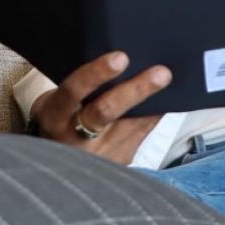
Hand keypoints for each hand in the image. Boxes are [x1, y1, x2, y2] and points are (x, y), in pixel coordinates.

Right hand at [30, 51, 170, 164]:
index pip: (74, 90)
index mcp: (55, 114)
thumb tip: (121, 58)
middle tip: (161, 73)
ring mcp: (98, 154)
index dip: (96, 74)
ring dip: (154, 102)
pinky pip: (142, 134)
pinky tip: (167, 96)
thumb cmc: (62, 118)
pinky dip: (155, 113)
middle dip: (136, 90)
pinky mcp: (117, 162)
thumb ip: (82, 86)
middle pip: (106, 112)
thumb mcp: (58, 102)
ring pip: (131, 125)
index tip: (121, 58)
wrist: (57, 166)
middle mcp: (74, 137)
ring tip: (170, 80)